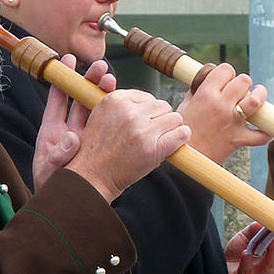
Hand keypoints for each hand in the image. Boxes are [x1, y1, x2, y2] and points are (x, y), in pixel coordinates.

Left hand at [34, 58, 115, 189]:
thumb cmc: (54, 188)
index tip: (69, 60)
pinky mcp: (101, 145)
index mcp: (53, 132)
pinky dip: (118, 114)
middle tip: (102, 68)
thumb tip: (70, 138)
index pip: (58, 100)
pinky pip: (110, 126)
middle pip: (81, 99)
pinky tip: (128, 105)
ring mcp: (87, 137)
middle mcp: (71, 130)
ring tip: (112, 80)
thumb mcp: (51, 172)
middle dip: (90, 81)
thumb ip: (58, 156)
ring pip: (97, 110)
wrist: (69, 204)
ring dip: (105, 93)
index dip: (63, 80)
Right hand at [62, 86, 189, 202]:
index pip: (147, 96)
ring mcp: (141, 130)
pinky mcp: (152, 148)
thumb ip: (121, 103)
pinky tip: (176, 141)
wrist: (92, 177)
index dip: (147, 111)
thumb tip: (145, 98)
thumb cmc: (97, 149)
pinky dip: (181, 137)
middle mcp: (129, 112)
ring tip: (159, 139)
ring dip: (170, 129)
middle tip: (150, 134)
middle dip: (159, 119)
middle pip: (163, 105)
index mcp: (115, 100)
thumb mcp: (99, 115)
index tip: (142, 123)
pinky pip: (181, 133)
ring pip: (174, 118)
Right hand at [178, 64, 272, 163]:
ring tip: (258, 95)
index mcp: (206, 94)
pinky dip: (266, 133)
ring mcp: (232, 122)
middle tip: (239, 91)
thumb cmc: (182, 131)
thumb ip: (197, 91)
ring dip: (260, 96)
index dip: (228, 73)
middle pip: (244, 80)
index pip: (226, 69)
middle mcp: (220, 105)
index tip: (226, 80)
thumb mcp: (185, 105)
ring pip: (255, 101)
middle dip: (243, 83)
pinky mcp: (239, 139)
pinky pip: (261, 135)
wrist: (183, 157)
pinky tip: (265, 128)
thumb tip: (206, 81)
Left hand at [225, 221, 273, 273]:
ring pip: (270, 264)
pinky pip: (248, 270)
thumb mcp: (247, 236)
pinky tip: (246, 253)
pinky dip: (248, 261)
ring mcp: (260, 273)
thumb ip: (256, 228)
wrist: (223, 271)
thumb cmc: (239, 252)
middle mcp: (271, 265)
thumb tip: (266, 220)